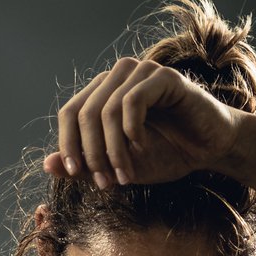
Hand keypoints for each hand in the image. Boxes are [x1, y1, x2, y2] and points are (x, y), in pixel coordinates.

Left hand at [40, 56, 243, 190]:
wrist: (209, 149)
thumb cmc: (164, 154)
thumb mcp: (117, 166)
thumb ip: (83, 165)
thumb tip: (46, 164)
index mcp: (102, 93)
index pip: (68, 113)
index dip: (68, 145)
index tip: (76, 175)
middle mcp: (117, 76)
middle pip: (83, 113)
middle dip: (91, 154)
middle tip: (106, 183)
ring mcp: (140, 72)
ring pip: (105, 111)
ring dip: (112, 150)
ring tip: (126, 175)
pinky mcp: (164, 76)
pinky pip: (132, 101)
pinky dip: (132, 132)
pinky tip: (142, 148)